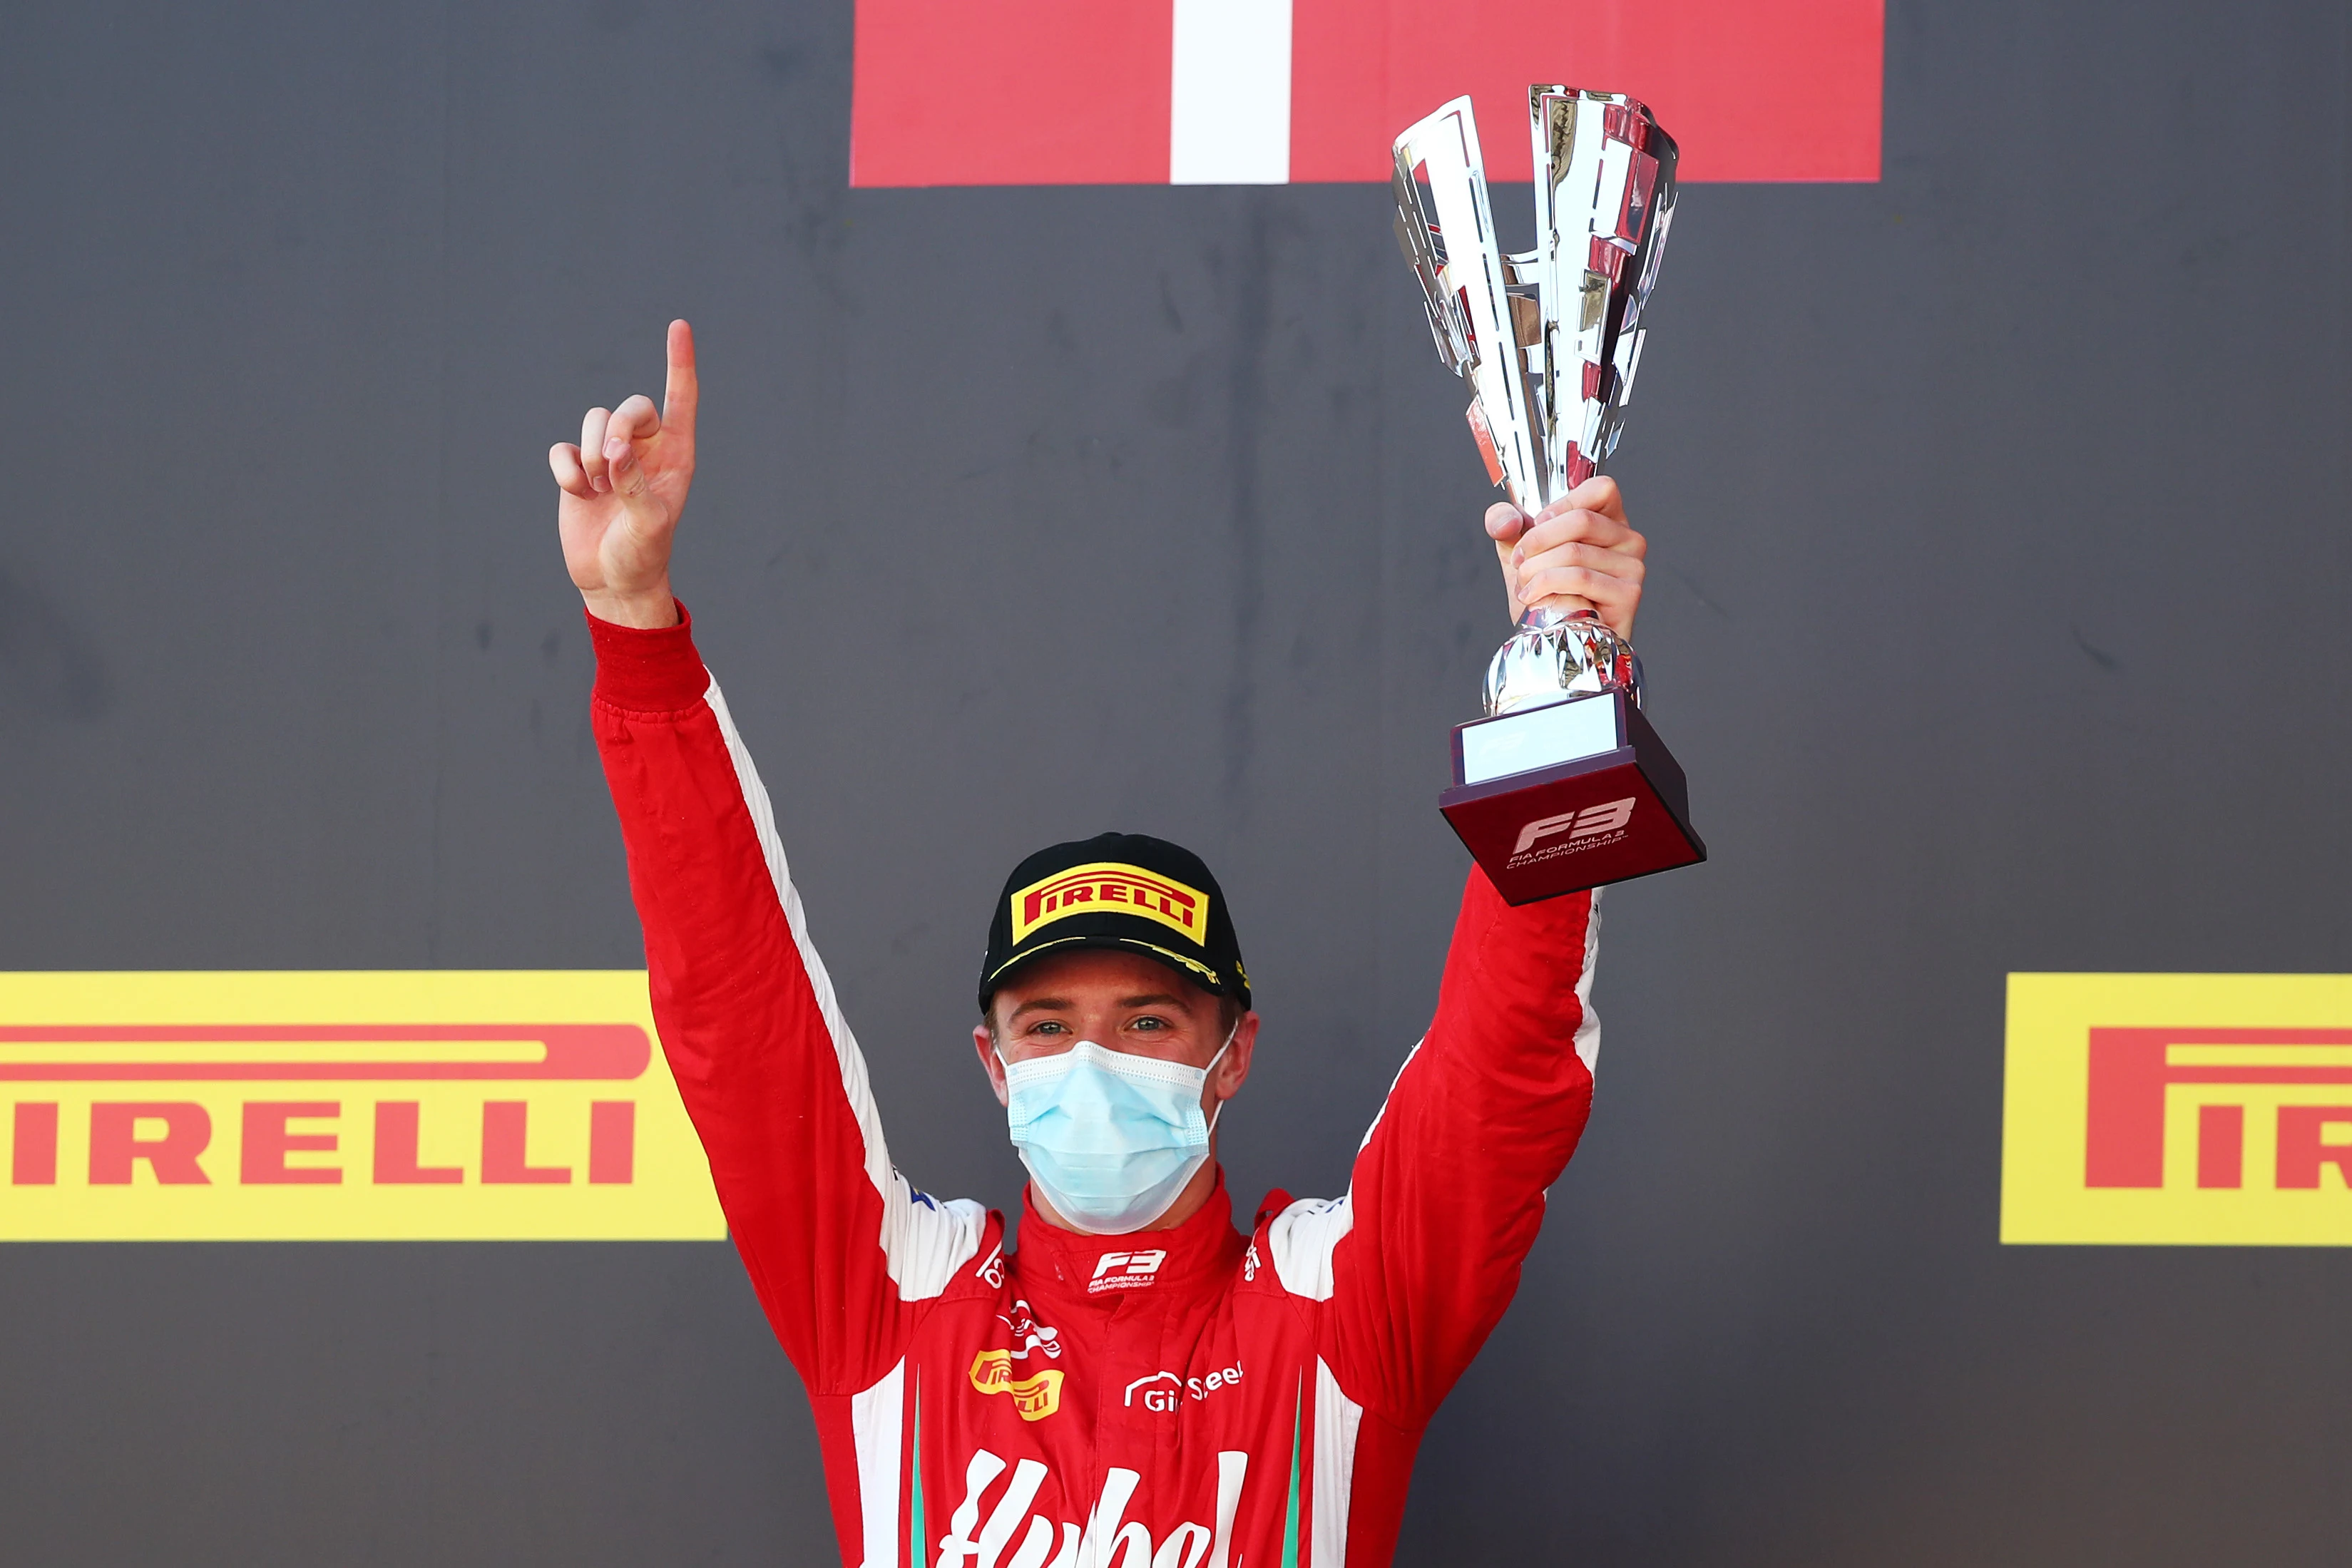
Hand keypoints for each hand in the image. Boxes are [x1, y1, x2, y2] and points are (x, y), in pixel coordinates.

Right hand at [548, 320, 697, 628]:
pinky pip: (563, 447)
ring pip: (594, 420)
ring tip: (599, 490)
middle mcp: (645, 449)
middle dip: (617, 429)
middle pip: (630, 406)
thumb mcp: (649, 526)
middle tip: (611, 469)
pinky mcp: (577, 467)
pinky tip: (578, 494)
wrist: (611, 579)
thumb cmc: (642, 554)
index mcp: (676, 455)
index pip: (682, 398)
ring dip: (592, 455)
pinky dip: (566, 469)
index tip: (678, 326)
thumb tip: (616, 452)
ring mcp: (610, 456)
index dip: (679, 362)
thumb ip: (636, 486)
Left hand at [1483, 476, 1646, 639]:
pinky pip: (1580, 577)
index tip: (1535, 523)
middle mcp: (1629, 539)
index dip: (1562, 502)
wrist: (1554, 641)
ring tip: (1525, 585)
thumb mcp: (1520, 553)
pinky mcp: (1629, 593)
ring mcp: (1633, 567)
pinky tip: (1534, 598)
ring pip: (1574, 551)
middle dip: (1537, 540)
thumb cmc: (1546, 594)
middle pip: (1581, 520)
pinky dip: (1547, 586)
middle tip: (1519, 561)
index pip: (1602, 487)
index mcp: (1609, 520)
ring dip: (1536, 569)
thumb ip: (1507, 526)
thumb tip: (1506, 519)